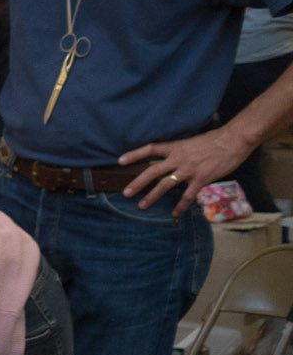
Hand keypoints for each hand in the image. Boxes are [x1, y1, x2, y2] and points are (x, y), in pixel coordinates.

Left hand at [119, 127, 253, 215]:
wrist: (233, 141)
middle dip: (138, 183)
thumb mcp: (191, 142)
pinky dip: (180, 206)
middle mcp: (178, 159)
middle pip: (152, 171)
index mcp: (175, 147)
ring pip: (165, 185)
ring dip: (152, 196)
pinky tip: (174, 213)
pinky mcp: (201, 179)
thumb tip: (172, 160)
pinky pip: (187, 196)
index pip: (150, 149)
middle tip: (126, 192)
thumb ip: (180, 152)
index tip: (120, 160)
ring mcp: (189, 170)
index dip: (134, 154)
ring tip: (141, 206)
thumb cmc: (214, 140)